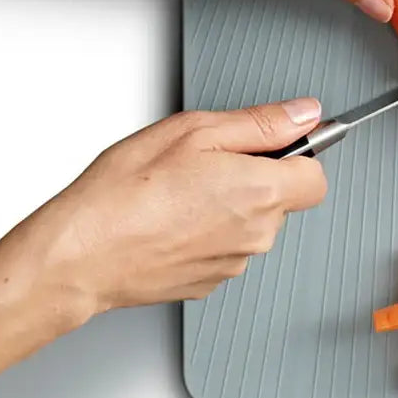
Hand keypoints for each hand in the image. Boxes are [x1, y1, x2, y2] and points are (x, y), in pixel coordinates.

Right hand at [31, 98, 327, 312]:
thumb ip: (260, 122)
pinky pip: (222, 246)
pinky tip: (169, 217)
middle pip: (280, 198)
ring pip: (249, 222)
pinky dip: (204, 230)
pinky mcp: (207, 282)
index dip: (296, 155)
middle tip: (203, 161)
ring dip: (227, 203)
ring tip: (177, 190)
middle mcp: (256, 235)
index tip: (270, 144)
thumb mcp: (195, 130)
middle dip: (253, 174)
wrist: (80, 255)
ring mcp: (232, 264)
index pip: (316, 176)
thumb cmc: (126, 192)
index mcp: (261, 192)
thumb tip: (304, 114)